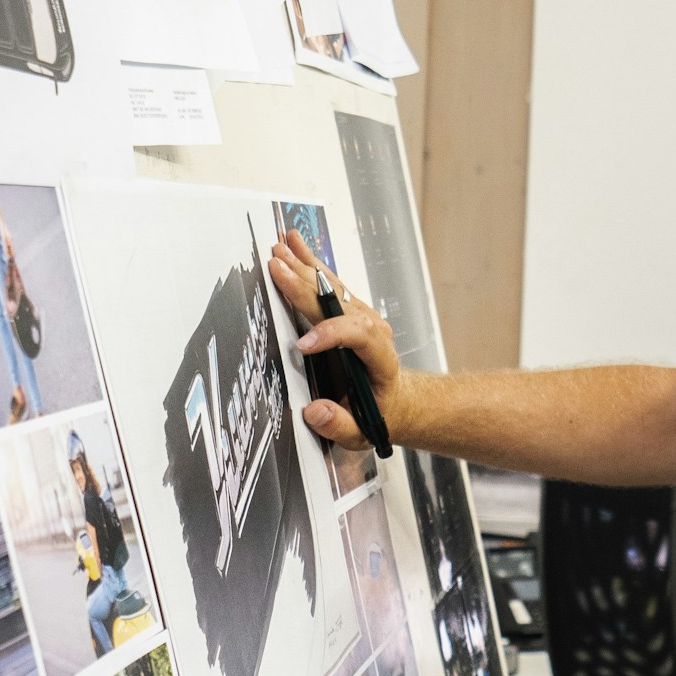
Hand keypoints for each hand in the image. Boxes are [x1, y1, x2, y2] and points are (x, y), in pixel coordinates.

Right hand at [267, 233, 400, 449]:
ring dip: (305, 267)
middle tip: (277, 268)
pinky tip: (294, 243)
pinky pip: (329, 285)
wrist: (397, 399)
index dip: (332, 336)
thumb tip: (314, 410)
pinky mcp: (349, 311)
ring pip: (332, 288)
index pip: (360, 337)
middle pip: (339, 304)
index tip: (302, 346)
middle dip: (306, 286)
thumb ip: (339, 425)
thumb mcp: (362, 432)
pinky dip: (310, 264)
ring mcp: (361, 318)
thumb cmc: (379, 414)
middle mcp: (373, 331)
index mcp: (381, 359)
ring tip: (280, 247)